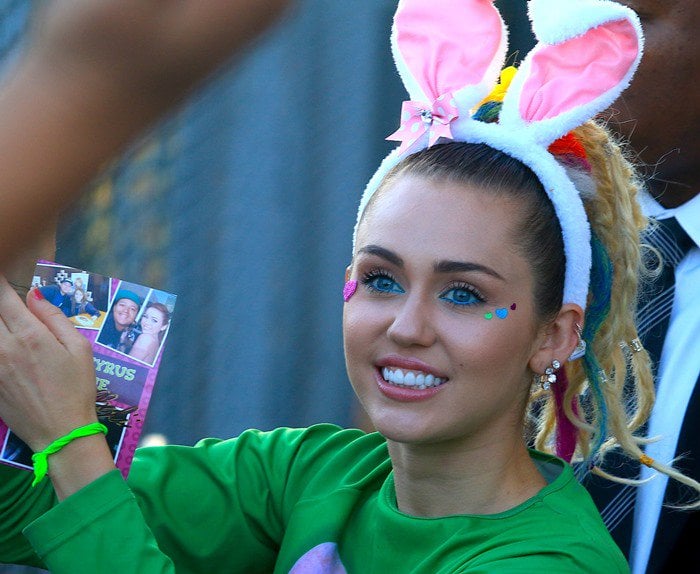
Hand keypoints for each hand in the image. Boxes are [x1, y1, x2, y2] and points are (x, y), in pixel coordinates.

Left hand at [0, 276, 96, 451]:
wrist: (60, 433)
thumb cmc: (77, 388)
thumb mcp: (80, 349)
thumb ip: (55, 318)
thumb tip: (34, 295)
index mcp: (31, 335)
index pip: (5, 298)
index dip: (1, 284)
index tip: (1, 276)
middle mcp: (5, 347)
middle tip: (4, 304)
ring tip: (5, 327)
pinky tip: (4, 345)